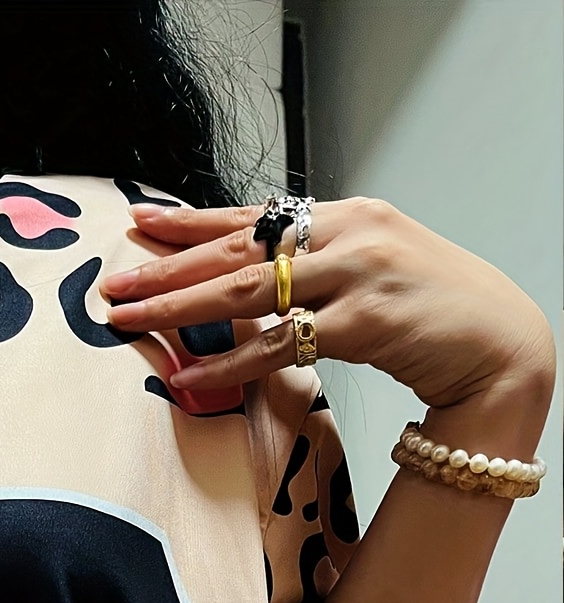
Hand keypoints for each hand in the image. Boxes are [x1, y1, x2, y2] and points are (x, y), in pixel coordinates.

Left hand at [102, 199, 554, 412]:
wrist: (499, 345)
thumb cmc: (431, 316)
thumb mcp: (370, 272)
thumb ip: (316, 270)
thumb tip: (251, 284)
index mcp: (346, 216)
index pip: (253, 216)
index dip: (191, 223)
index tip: (138, 225)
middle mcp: (348, 234)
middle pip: (238, 249)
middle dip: (168, 267)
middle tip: (114, 282)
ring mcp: (357, 275)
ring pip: (247, 289)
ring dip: (180, 308)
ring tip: (129, 320)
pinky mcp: (364, 321)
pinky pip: (279, 345)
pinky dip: (228, 363)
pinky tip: (188, 375)